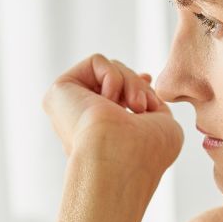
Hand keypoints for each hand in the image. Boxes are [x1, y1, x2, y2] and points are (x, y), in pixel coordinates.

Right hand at [42, 53, 182, 175]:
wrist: (118, 159)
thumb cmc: (143, 153)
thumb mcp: (163, 125)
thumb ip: (152, 103)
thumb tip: (144, 81)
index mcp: (102, 133)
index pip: (114, 97)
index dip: (135, 84)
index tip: (148, 80)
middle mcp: (82, 121)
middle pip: (116, 80)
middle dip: (138, 85)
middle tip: (144, 106)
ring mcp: (69, 107)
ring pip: (109, 70)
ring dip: (130, 82)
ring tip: (136, 106)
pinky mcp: (59, 91)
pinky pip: (97, 62)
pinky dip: (113, 76)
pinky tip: (109, 101)